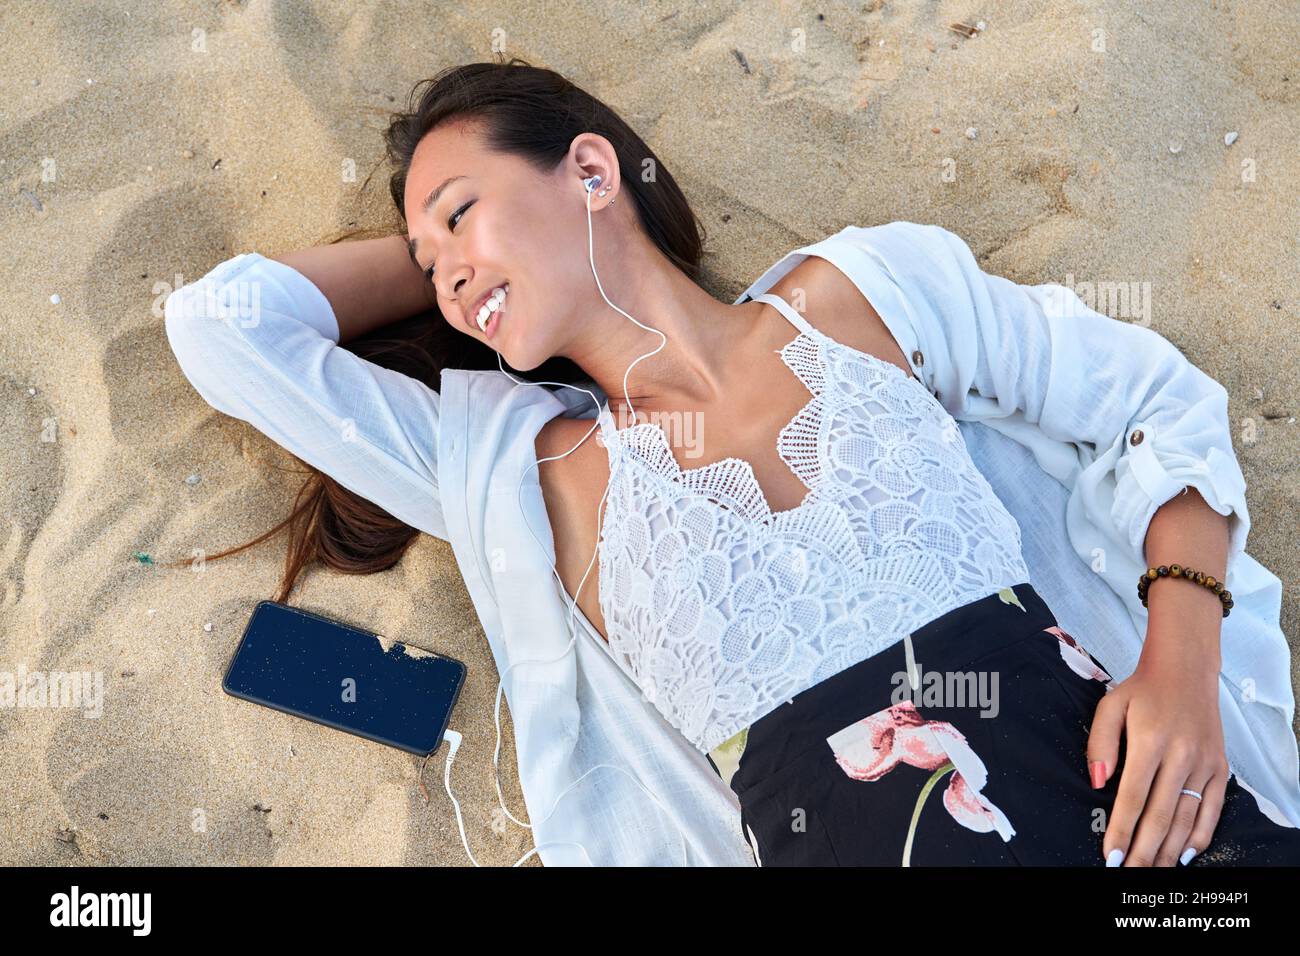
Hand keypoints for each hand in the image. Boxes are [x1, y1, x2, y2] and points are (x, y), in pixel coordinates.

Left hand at [1086, 655, 1228, 865]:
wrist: (1186, 670)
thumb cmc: (1143, 689)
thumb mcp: (1110, 705)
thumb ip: (1099, 744)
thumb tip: (1097, 782)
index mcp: (1150, 740)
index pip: (1132, 796)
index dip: (1122, 830)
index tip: (1111, 856)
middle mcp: (1182, 754)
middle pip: (1161, 814)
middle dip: (1143, 850)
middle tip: (1129, 873)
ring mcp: (1205, 763)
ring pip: (1187, 817)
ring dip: (1169, 850)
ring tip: (1152, 871)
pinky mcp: (1220, 767)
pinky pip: (1212, 809)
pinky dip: (1200, 835)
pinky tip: (1184, 854)